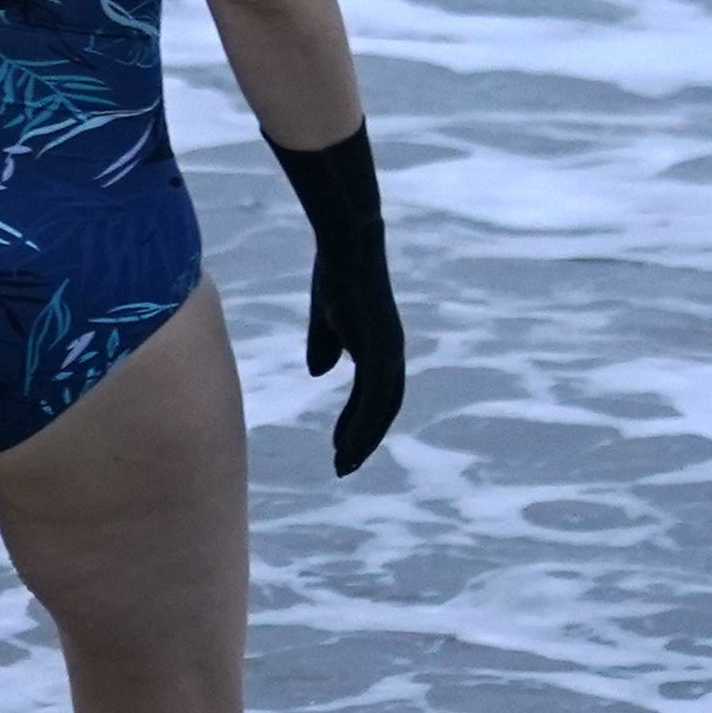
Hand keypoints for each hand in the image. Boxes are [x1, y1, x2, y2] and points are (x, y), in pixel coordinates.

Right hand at [269, 128, 409, 474]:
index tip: (343, 444)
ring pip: (381, 411)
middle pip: (384, 408)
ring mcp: (389, 354)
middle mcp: (391, 354)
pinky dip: (361, 427)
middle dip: (365, 438)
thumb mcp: (325, 316)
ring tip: (344, 464)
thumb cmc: (336, 274)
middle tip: (345, 465)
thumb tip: (320, 373)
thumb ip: (325, 344)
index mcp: (380, 346)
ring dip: (363, 440)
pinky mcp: (380, 353)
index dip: (360, 420)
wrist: (348, 247)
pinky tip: (347, 445)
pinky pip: (373, 402)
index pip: (376, 393)